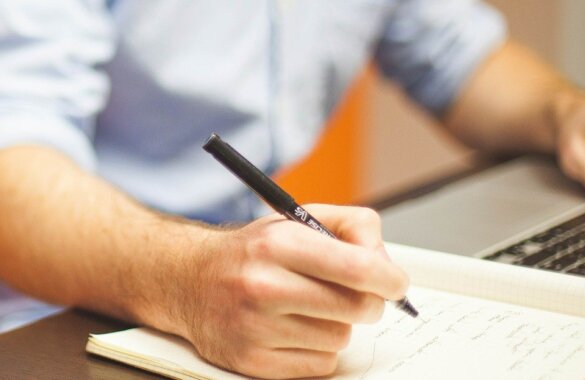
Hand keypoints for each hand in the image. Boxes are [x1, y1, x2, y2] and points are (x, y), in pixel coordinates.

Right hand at [176, 205, 408, 378]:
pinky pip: (320, 365)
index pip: (357, 268)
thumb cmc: (252, 252)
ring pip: (340, 338)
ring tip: (308, 308)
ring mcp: (255, 327)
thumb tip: (386, 263)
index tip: (395, 283)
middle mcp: (263, 285)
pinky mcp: (252, 361)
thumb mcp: (296, 220)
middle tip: (355, 294)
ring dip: (336, 325)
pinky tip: (294, 330)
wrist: (189, 280)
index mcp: (277, 244)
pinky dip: (317, 350)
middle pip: (357, 308)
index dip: (390, 279)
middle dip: (367, 302)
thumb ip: (351, 227)